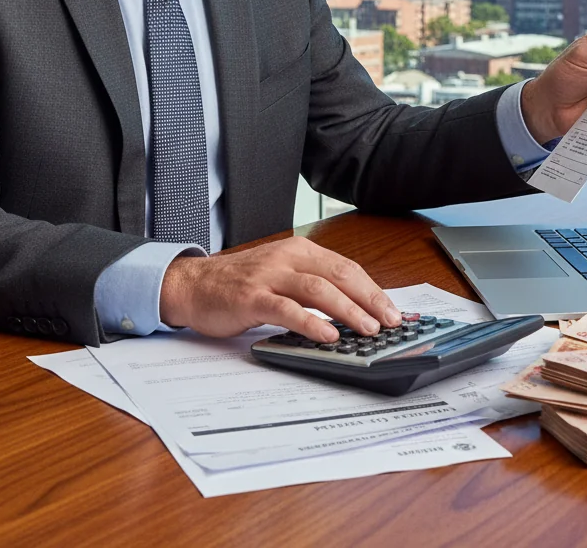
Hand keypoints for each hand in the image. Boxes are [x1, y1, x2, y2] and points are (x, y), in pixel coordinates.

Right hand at [158, 235, 400, 341]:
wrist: (193, 284)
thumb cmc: (240, 283)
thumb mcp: (281, 274)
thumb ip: (311, 284)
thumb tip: (353, 308)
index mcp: (299, 250)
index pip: (346, 268)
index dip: (372, 289)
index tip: (392, 310)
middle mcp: (287, 258)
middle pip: (339, 275)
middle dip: (370, 299)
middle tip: (391, 321)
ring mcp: (269, 276)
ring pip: (318, 289)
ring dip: (348, 310)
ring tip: (368, 329)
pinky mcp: (252, 298)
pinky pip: (287, 309)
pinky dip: (311, 322)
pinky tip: (328, 335)